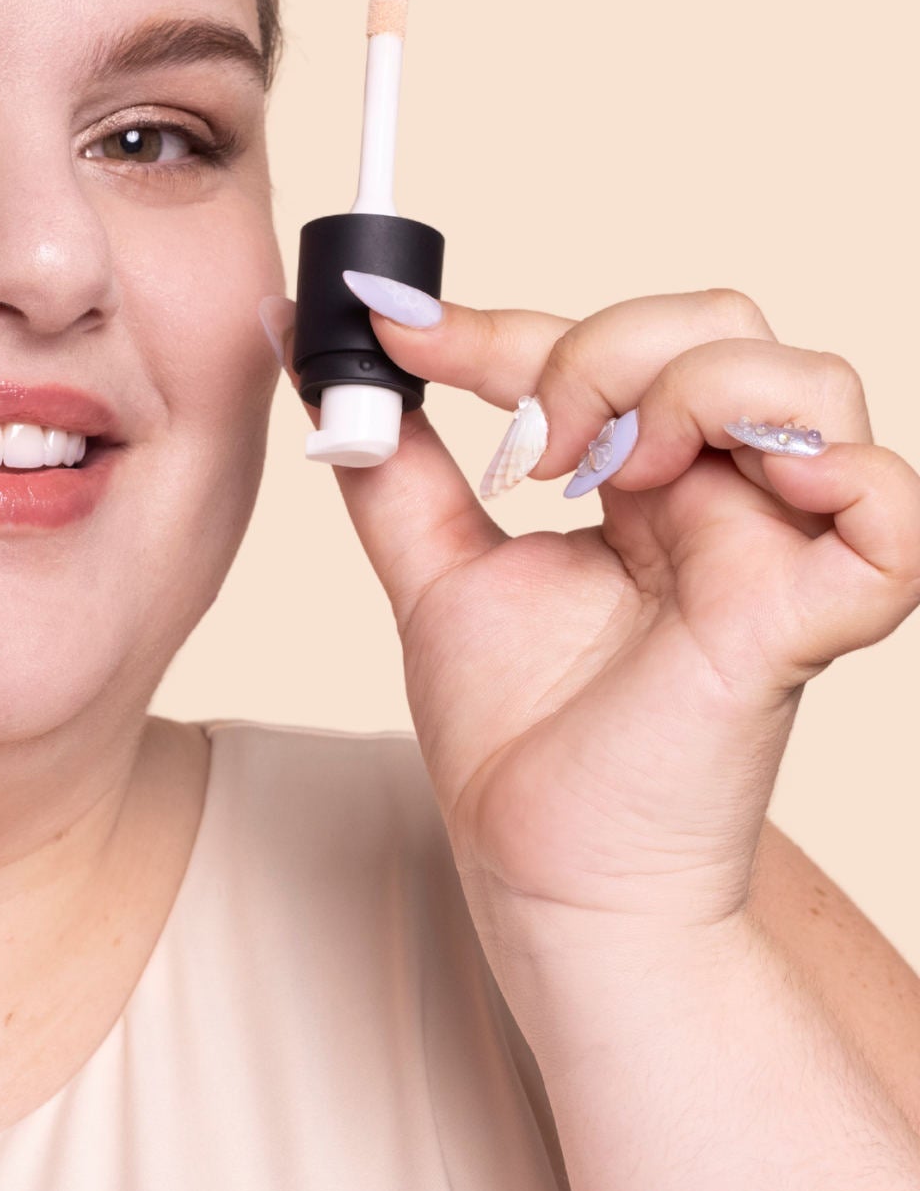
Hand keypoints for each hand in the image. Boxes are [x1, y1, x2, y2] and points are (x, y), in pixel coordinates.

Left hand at [267, 282, 919, 938]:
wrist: (537, 863)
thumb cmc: (514, 735)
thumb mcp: (434, 569)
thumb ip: (394, 468)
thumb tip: (328, 365)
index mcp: (647, 482)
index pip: (608, 345)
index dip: (501, 327)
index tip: (394, 329)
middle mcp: (724, 502)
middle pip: (721, 328)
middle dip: (600, 348)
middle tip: (525, 447)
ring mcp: (778, 554)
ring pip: (810, 383)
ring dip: (687, 388)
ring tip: (602, 476)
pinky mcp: (814, 618)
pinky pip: (889, 508)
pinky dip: (833, 467)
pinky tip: (720, 486)